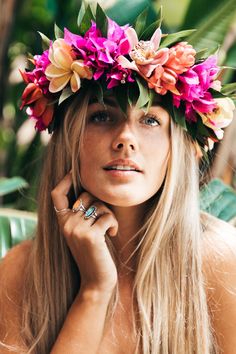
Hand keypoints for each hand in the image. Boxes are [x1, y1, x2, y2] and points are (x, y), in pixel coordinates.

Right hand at [51, 173, 118, 294]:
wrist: (96, 281)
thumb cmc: (94, 253)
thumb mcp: (82, 231)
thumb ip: (80, 213)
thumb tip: (89, 190)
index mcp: (62, 222)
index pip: (56, 194)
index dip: (64, 180)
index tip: (74, 172)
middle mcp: (66, 224)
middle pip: (87, 195)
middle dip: (101, 203)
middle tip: (105, 219)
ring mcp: (76, 229)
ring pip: (99, 206)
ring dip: (109, 216)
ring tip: (108, 229)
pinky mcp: (90, 235)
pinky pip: (108, 217)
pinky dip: (114, 224)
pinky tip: (112, 235)